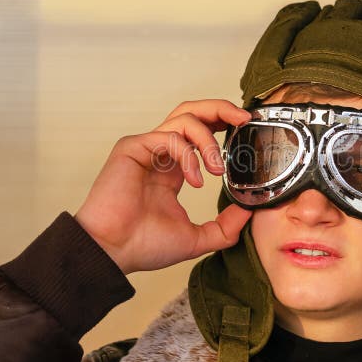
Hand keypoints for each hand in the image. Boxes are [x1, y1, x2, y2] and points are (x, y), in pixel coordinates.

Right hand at [74, 100, 252, 274]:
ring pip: (184, 117)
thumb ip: (224, 226)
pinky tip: (195, 180)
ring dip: (208, 139)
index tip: (246, 129)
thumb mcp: (196, 238)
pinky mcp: (132, 147)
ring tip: (217, 169)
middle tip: (243, 119)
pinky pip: (169, 137)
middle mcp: (161, 153)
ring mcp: (146, 147)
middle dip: (221, 109)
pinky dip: (189, 155)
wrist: (113, 252)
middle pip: (194, 112)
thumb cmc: (143, 245)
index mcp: (175, 168)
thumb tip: (248, 212)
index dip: (224, 124)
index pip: (202, 132)